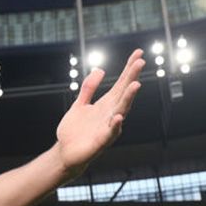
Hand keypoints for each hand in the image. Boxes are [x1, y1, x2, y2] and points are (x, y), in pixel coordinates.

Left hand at [54, 49, 144, 171]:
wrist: (65, 152)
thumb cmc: (75, 131)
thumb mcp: (80, 104)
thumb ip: (89, 88)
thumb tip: (100, 70)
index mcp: (106, 104)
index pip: (121, 84)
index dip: (129, 69)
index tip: (139, 53)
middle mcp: (111, 114)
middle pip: (124, 93)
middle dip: (132, 78)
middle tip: (140, 62)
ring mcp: (108, 127)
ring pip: (121, 111)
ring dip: (128, 98)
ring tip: (135, 84)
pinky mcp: (101, 141)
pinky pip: (110, 132)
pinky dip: (115, 125)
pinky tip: (118, 116)